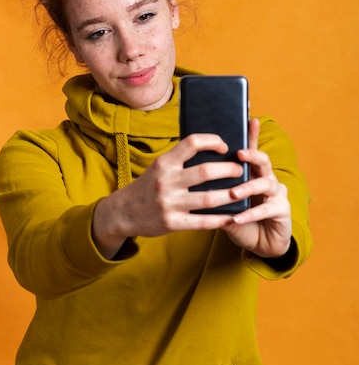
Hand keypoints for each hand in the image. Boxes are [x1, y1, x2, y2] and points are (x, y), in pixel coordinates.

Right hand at [93, 119, 291, 258]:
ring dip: (230, 195)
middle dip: (228, 170)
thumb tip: (211, 149)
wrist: (122, 212)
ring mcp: (169, 203)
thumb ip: (180, 159)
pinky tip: (232, 216)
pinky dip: (220, 219)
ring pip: (209, 198)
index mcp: (164, 163)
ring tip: (242, 191)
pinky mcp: (172, 223)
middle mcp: (166, 181)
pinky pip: (203, 222)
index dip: (212, 141)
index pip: (191, 143)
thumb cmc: (148, 186)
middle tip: (240, 170)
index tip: (224, 146)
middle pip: (205, 172)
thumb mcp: (159, 167)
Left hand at [221, 117, 291, 257]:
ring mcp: (277, 192)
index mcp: (252, 171)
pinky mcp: (283, 210)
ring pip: (265, 183)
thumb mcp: (224, 200)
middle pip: (262, 159)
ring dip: (248, 187)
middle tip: (239, 154)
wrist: (260, 242)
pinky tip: (237, 217)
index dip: (252, 134)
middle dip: (251, 154)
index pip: (251, 148)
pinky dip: (250, 213)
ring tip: (233, 193)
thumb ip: (214, 187)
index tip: (250, 119)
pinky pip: (267, 209)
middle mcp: (267, 177)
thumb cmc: (238, 217)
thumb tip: (191, 172)